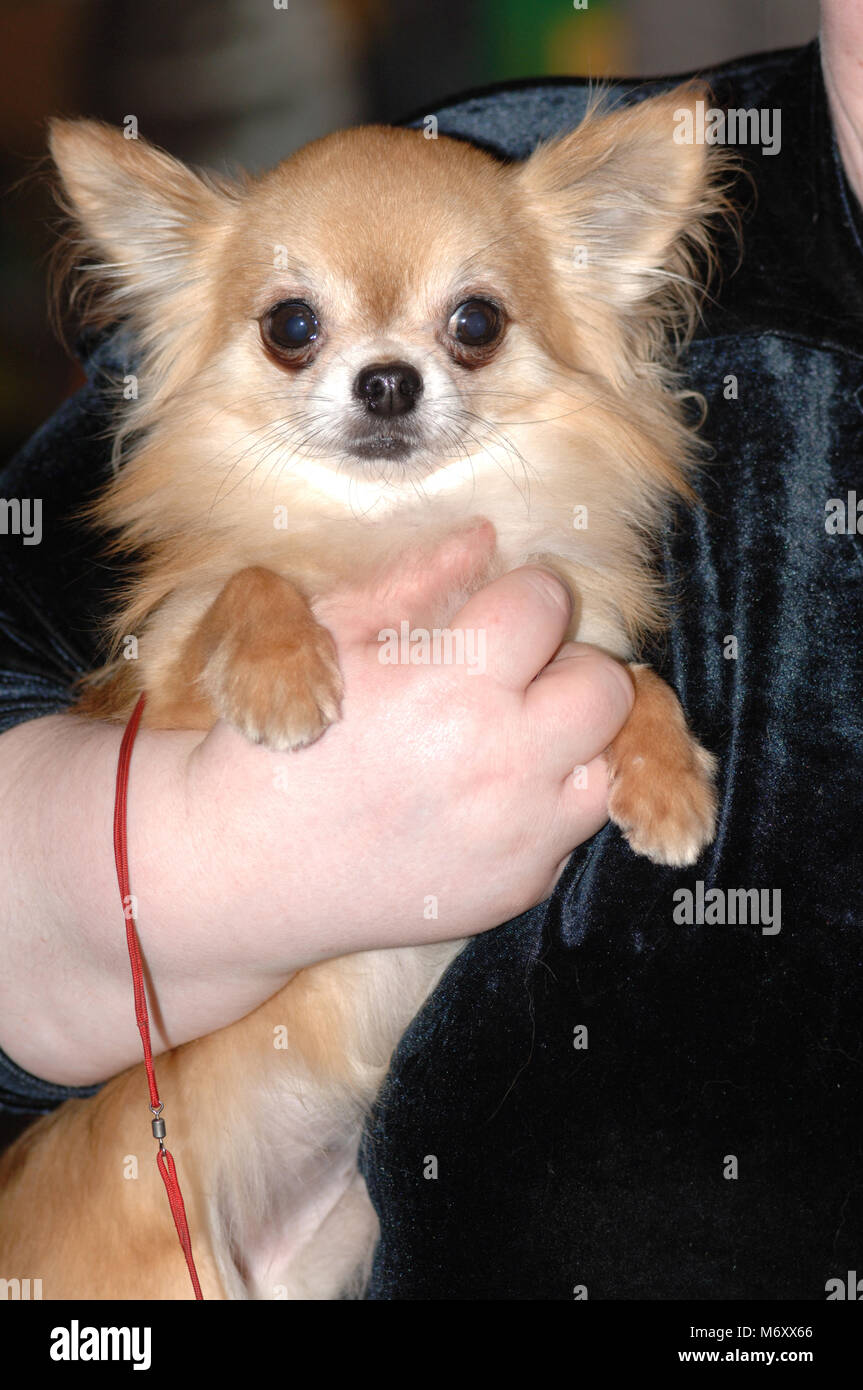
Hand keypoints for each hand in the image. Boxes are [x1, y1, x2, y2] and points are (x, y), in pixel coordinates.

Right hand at [184, 523, 634, 962]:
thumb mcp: (326, 640)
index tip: (493, 617)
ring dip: (571, 741)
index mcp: (451, 683)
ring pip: (608, 762)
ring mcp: (518, 834)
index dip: (520, 599)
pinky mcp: (519, 887)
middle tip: (513, 681)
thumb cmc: (274, 743)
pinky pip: (573, 829)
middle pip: (604, 686)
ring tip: (511, 741)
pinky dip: (544, 807)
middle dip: (565, 667)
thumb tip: (484, 535)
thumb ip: (413, 581)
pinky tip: (482, 802)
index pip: (546, 603)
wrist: (243, 871)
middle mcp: (501, 760)